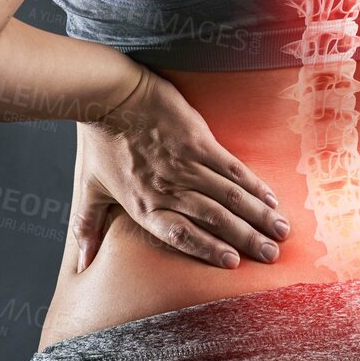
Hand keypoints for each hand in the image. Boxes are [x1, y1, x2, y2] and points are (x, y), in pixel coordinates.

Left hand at [70, 65, 291, 273]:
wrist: (109, 96)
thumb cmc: (98, 142)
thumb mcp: (87, 188)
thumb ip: (87, 227)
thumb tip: (79, 263)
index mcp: (143, 206)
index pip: (182, 236)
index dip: (209, 250)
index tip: (234, 264)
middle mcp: (168, 190)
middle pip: (214, 220)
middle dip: (247, 239)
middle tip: (272, 255)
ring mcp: (185, 165)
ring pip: (229, 197)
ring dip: (257, 215)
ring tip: (280, 231)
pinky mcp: (198, 141)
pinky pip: (231, 168)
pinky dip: (253, 184)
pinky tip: (269, 197)